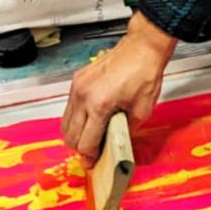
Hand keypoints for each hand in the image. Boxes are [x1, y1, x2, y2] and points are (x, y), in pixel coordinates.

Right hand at [62, 12, 175, 165]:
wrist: (142, 47)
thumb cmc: (145, 74)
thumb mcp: (142, 111)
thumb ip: (125, 130)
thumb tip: (116, 143)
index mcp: (99, 106)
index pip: (85, 142)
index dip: (89, 156)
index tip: (93, 161)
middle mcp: (84, 96)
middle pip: (70, 135)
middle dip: (81, 148)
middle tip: (92, 152)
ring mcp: (78, 87)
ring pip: (66, 122)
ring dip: (76, 133)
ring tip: (91, 136)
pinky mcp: (78, 79)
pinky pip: (70, 106)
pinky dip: (76, 117)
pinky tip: (90, 118)